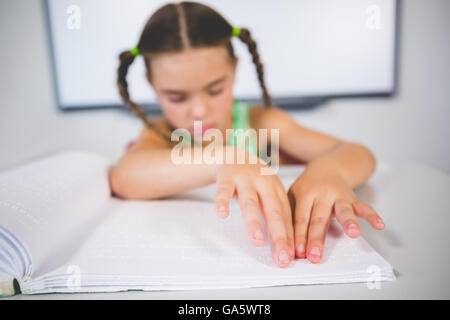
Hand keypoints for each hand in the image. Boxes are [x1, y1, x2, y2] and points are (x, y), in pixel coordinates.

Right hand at [214, 146, 294, 267]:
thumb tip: (285, 244)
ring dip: (254, 223)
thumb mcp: (268, 192)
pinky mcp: (227, 177)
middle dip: (279, 235)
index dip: (289, 237)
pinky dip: (222, 202)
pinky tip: (222, 214)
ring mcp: (245, 180)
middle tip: (282, 256)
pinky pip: (223, 191)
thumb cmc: (254, 179)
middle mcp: (264, 183)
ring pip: (250, 203)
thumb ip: (275, 214)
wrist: (233, 154)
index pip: (286, 216)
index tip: (290, 257)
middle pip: (273, 211)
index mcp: (277, 189)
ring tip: (257, 241)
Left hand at [287, 161, 384, 263]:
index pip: (301, 218)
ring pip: (344, 210)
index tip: (297, 252)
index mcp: (305, 194)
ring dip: (349, 222)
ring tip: (353, 234)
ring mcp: (339, 196)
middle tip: (314, 256)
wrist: (327, 167)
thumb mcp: (293, 194)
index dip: (299, 236)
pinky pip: (364, 207)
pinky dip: (372, 216)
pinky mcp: (353, 198)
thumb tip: (282, 240)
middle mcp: (323, 195)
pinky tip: (379, 225)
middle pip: (319, 219)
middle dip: (317, 239)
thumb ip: (289, 213)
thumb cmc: (308, 187)